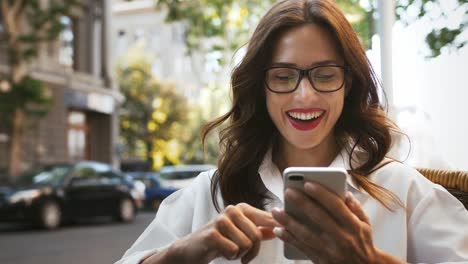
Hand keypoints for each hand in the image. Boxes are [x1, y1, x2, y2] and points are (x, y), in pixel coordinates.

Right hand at [166, 203, 276, 263]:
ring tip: (228, 249)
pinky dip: (229, 256)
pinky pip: (233, 250)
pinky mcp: (212, 233)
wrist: (192, 248)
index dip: (279, 226)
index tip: (287, 229)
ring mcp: (221, 220)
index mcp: (243, 208)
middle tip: (241, 254)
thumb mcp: (241, 233)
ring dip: (239, 254)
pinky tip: (220, 251)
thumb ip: (259, 230)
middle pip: (256, 236)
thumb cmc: (220, 240)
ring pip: (246, 244)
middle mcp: (233, 210)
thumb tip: (278, 228)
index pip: (268, 218)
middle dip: (251, 251)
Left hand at [272, 182, 392, 263]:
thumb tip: (344, 192)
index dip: (321, 194)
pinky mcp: (321, 260)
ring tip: (276, 211)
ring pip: (306, 234)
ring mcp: (330, 251)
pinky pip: (302, 248)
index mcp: (353, 226)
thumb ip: (355, 207)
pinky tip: (279, 230)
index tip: (307, 183)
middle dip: (302, 203)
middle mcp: (342, 238)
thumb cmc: (363, 243)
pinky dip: (289, 239)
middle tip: (287, 192)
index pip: (336, 206)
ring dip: (289, 221)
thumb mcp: (366, 224)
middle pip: (319, 218)